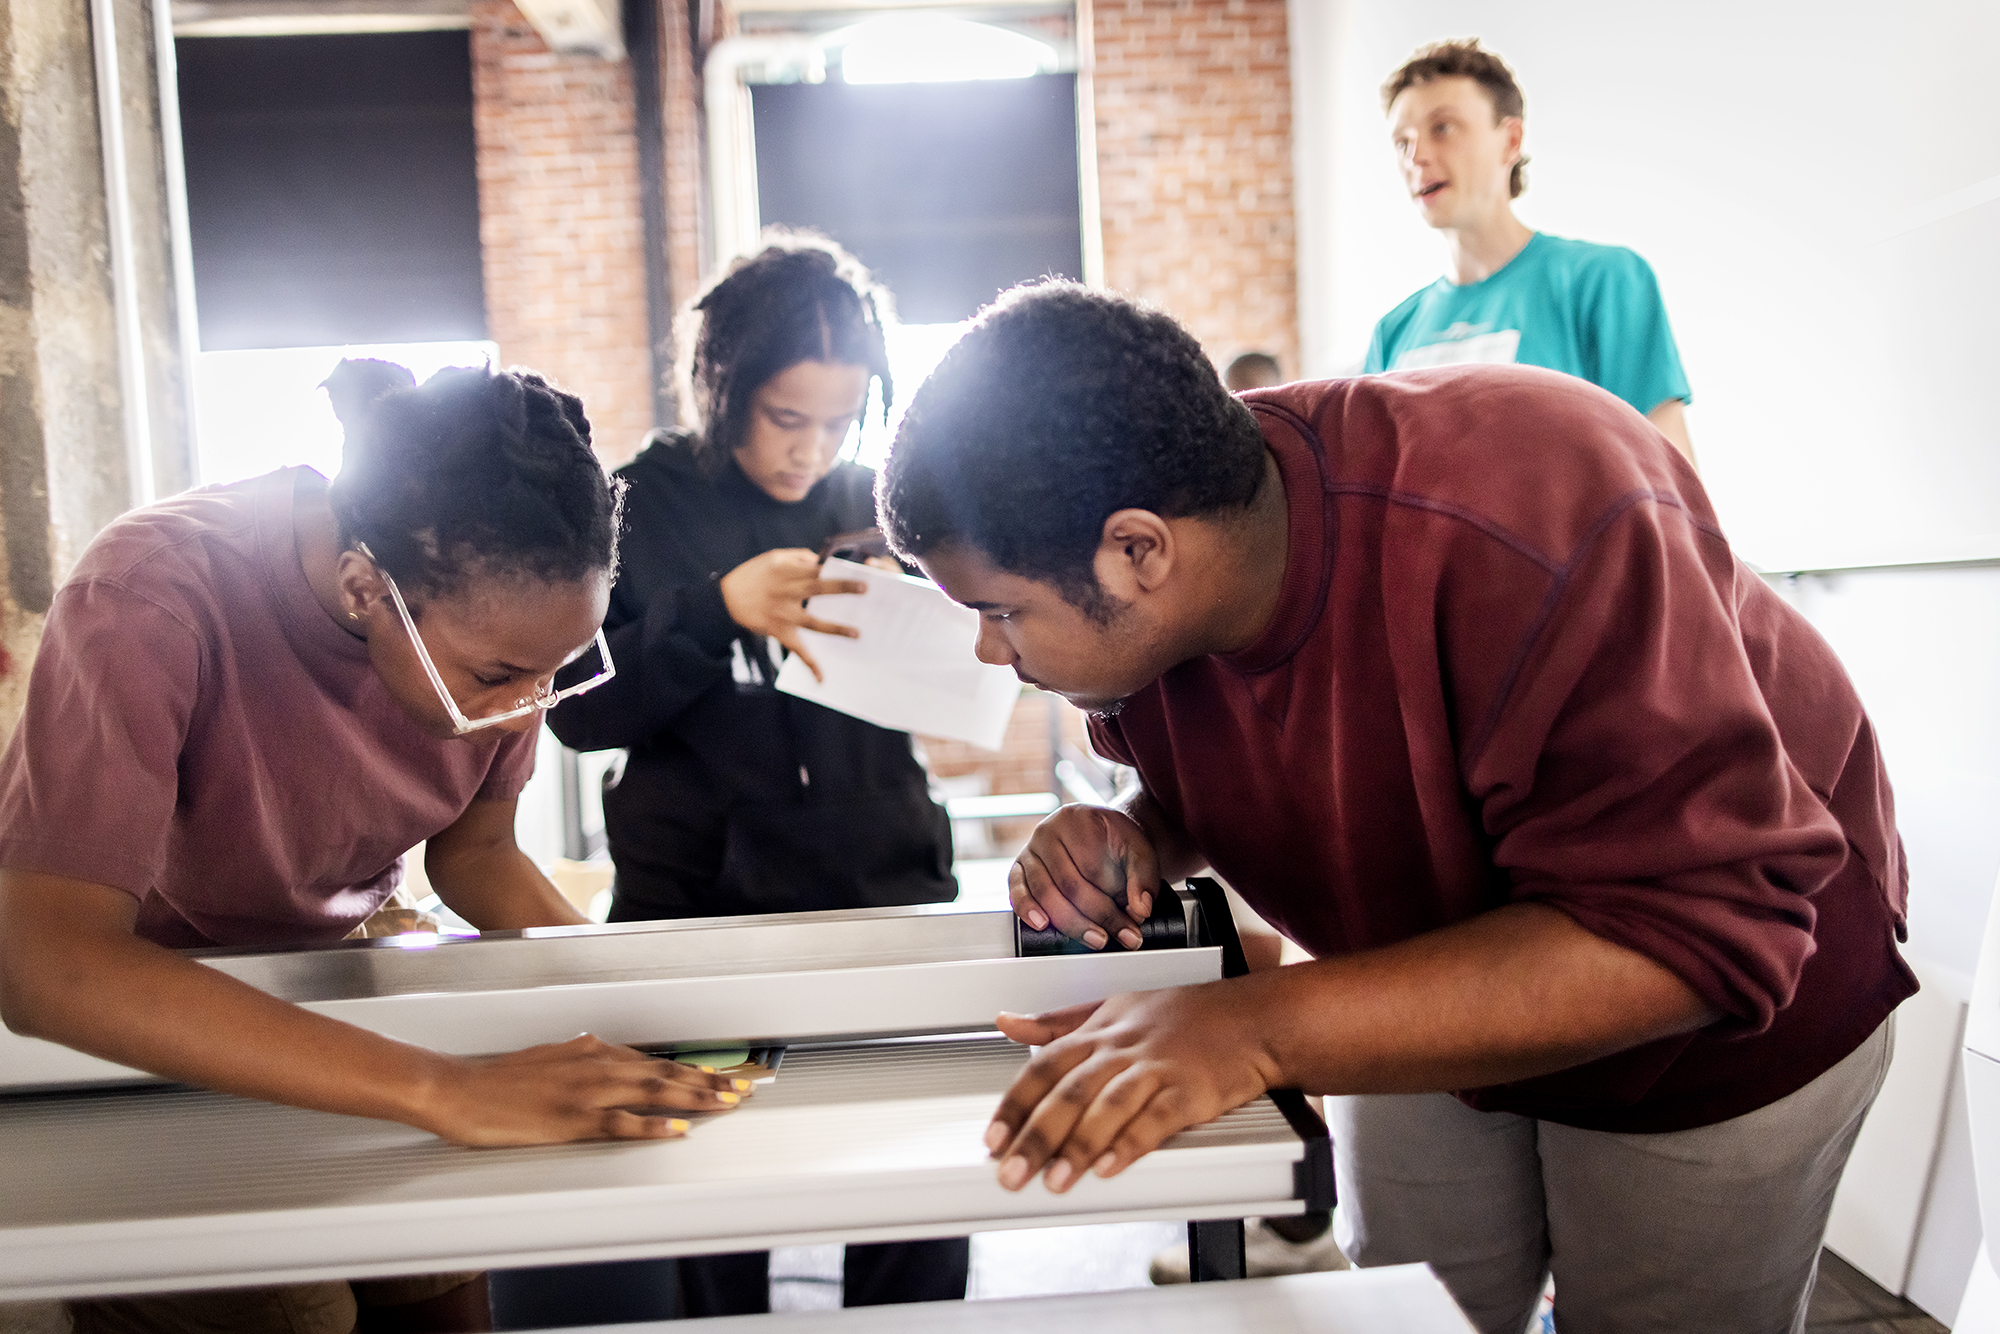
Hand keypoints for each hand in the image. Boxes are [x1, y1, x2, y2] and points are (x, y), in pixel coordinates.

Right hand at [414, 1033, 751, 1146]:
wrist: (457, 1088)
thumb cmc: (497, 1080)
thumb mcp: (550, 1059)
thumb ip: (581, 1059)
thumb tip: (603, 1055)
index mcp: (591, 1051)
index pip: (655, 1060)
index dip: (693, 1069)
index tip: (722, 1075)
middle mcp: (595, 1064)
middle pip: (665, 1071)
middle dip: (709, 1080)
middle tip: (744, 1087)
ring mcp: (584, 1091)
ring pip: (652, 1091)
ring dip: (694, 1097)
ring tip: (727, 1102)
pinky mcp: (568, 1118)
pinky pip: (619, 1122)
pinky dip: (651, 1125)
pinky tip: (675, 1130)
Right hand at [718, 548, 867, 681]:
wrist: (726, 599)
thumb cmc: (752, 575)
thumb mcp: (773, 558)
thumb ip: (799, 557)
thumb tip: (823, 562)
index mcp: (785, 571)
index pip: (816, 568)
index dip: (836, 569)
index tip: (857, 571)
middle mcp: (785, 592)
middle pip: (817, 589)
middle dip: (842, 588)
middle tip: (865, 589)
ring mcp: (782, 613)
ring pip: (812, 622)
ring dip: (834, 628)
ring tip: (856, 633)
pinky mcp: (778, 631)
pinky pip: (795, 649)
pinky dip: (808, 664)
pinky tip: (821, 677)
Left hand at [984, 982, 1279, 1191]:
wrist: (1252, 1020)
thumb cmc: (1184, 1017)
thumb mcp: (1114, 1007)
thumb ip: (1059, 1022)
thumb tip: (1008, 1022)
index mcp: (1101, 1031)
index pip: (1045, 1066)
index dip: (1016, 1104)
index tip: (994, 1137)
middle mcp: (1123, 1048)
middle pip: (1069, 1091)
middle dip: (1036, 1135)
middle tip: (1010, 1172)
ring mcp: (1157, 1068)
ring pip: (1108, 1106)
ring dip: (1078, 1146)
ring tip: (1055, 1180)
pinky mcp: (1190, 1091)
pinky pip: (1156, 1119)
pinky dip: (1131, 1143)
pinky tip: (1110, 1167)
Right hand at [1011, 805, 1158, 950]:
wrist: (1101, 832)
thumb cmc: (1117, 841)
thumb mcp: (1139, 851)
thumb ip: (1144, 877)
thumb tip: (1141, 909)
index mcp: (1076, 819)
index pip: (1092, 867)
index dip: (1113, 897)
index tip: (1134, 921)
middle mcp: (1047, 831)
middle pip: (1069, 883)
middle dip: (1097, 916)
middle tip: (1120, 935)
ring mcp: (1029, 850)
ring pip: (1045, 892)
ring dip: (1071, 922)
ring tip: (1096, 939)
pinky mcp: (1018, 868)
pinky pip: (1017, 891)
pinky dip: (1028, 910)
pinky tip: (1043, 925)